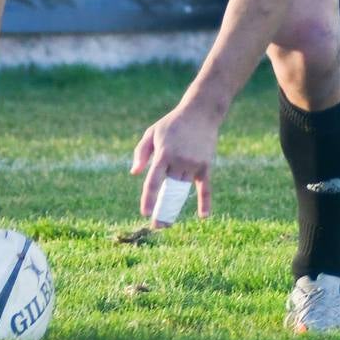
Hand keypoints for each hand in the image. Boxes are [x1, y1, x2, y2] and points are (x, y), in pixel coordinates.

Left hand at [129, 104, 219, 226]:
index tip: (145, 212)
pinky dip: (205, 202)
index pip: (154, 180)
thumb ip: (141, 152)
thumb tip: (134, 173)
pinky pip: (205, 187)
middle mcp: (179, 160)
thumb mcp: (152, 132)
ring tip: (169, 221)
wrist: (200, 113)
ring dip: (177, 206)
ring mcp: (194, 163)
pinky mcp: (206, 165)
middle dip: (163, 208)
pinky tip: (203, 216)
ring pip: (184, 190)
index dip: (149, 198)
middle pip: (170, 190)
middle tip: (157, 226)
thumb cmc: (172, 124)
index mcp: (163, 154)